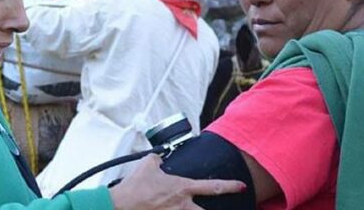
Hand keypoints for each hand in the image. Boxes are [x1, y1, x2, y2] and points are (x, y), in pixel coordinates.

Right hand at [107, 154, 245, 209]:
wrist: (121, 204)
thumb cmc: (135, 186)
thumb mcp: (148, 164)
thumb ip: (158, 159)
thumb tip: (159, 158)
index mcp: (183, 188)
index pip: (213, 187)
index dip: (230, 186)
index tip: (242, 186)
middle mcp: (183, 205)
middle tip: (229, 208)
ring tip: (190, 208)